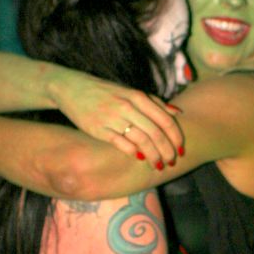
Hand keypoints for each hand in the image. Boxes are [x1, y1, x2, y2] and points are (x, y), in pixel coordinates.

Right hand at [48, 72, 184, 168]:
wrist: (71, 88)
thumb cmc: (106, 92)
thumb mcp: (130, 92)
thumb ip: (154, 102)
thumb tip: (177, 112)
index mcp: (137, 96)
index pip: (165, 119)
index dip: (176, 137)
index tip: (181, 149)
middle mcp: (127, 106)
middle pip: (155, 133)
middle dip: (167, 150)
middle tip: (172, 161)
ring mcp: (112, 118)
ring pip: (141, 141)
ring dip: (153, 156)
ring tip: (158, 165)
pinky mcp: (98, 129)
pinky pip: (121, 144)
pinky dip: (133, 153)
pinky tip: (140, 158)